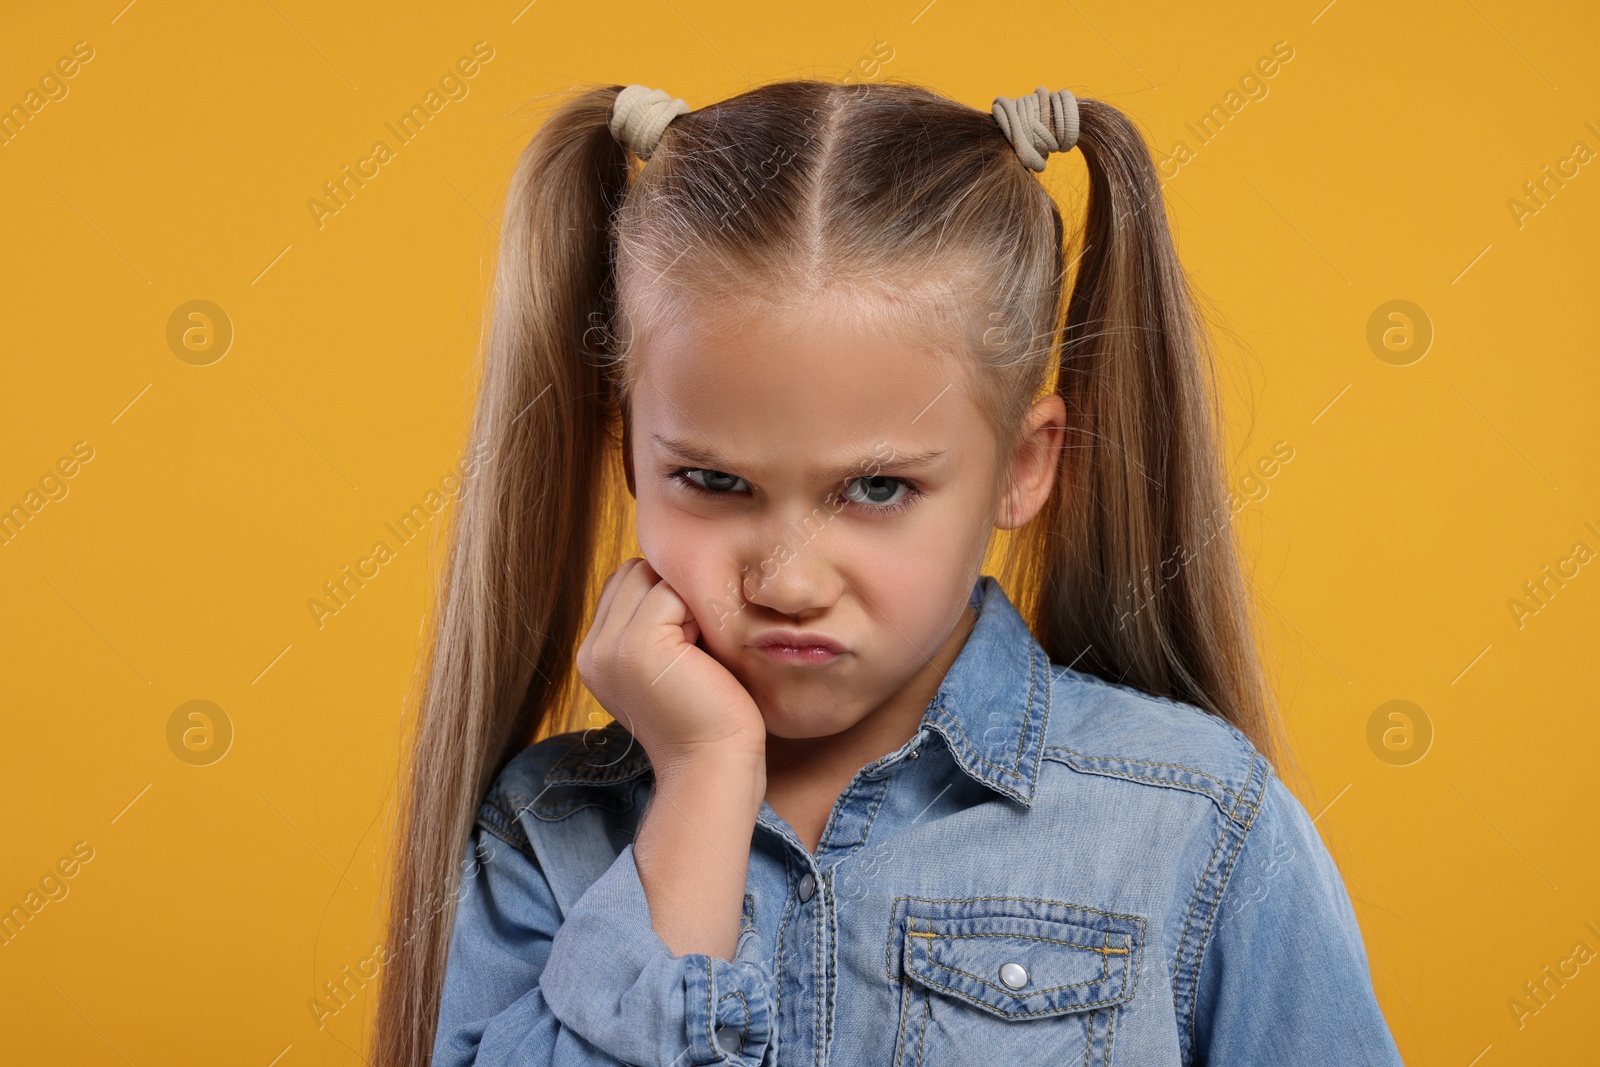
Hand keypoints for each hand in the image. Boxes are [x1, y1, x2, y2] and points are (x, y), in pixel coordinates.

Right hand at [576, 558, 767, 772]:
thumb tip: (668, 571)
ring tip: (697, 651)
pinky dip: (696, 614)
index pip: (623, 584)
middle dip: (671, 594)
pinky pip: (670, 592)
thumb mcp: (666, 664)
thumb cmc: (709, 714)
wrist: (714, 766)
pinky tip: (702, 656)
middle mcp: (591, 651)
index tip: (686, 647)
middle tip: (695, 647)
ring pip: (649, 575)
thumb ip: (652, 622)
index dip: (663, 599)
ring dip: (684, 601)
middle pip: (633, 571)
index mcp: (594, 656)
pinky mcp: (635, 646)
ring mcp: (608, 648)